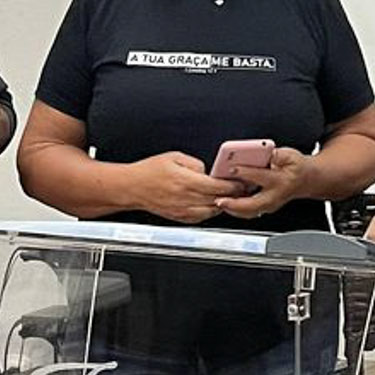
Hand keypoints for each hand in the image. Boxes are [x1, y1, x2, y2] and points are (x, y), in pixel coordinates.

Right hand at [123, 152, 240, 223]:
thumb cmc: (149, 171)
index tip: (242, 183)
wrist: (132, 188)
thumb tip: (209, 172)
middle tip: (242, 190)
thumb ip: (195, 164)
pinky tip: (213, 204)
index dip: (233, 185)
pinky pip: (201, 218)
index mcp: (185, 180)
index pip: (217, 186)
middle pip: (218, 199)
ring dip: (222, 205)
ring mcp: (182, 210)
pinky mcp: (179, 217)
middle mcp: (185, 197)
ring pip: (212, 211)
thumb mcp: (174, 157)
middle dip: (233, 195)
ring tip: (229, 197)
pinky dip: (210, 212)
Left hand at [215, 146, 313, 219]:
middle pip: (254, 204)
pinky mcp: (265, 208)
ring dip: (233, 209)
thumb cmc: (295, 166)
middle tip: (220, 200)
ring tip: (219, 203)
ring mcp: (271, 205)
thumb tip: (267, 152)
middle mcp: (276, 196)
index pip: (262, 177)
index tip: (232, 168)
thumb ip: (277, 154)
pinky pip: (249, 212)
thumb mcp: (290, 155)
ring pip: (250, 212)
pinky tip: (226, 204)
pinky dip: (236, 210)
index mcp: (282, 180)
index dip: (247, 172)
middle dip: (236, 204)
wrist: (306, 180)